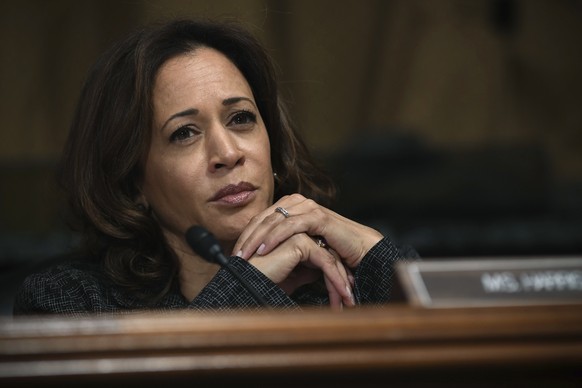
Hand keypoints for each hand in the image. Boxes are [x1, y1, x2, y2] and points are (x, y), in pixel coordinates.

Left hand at [233, 194, 382, 268]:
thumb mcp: (302, 247)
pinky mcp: (318, 216)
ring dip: (258, 238)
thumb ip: (283, 245)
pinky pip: (291, 225)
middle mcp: (298, 203)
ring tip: (246, 255)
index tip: (233, 254)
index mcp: (291, 207)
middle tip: (234, 257)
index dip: (246, 236)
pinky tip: (265, 249)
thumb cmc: (332, 250)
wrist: (360, 251)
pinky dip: (276, 237)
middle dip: (247, 238)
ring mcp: (308, 207)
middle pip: (264, 218)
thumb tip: (259, 257)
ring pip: (274, 221)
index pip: (261, 219)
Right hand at [245, 232, 353, 309]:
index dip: (333, 273)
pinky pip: (326, 261)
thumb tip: (317, 273)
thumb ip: (303, 272)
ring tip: (349, 301)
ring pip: (330, 257)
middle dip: (341, 277)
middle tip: (350, 297)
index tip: (343, 292)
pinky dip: (336, 280)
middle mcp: (295, 230)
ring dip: (342, 281)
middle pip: (328, 253)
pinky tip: (343, 296)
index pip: (321, 252)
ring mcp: (298, 233)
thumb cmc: (261, 281)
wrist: (246, 283)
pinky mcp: (300, 241)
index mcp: (291, 236)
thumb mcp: (289, 278)